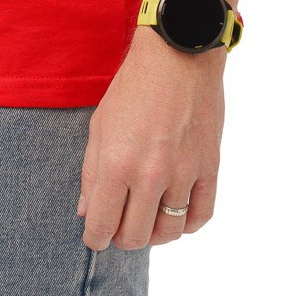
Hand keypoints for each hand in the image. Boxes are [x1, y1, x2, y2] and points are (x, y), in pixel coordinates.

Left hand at [76, 30, 224, 250]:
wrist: (179, 56)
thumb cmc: (133, 87)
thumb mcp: (100, 125)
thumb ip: (91, 173)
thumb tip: (86, 211)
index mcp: (117, 164)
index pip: (101, 226)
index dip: (95, 239)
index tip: (95, 236)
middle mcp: (150, 175)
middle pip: (135, 237)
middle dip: (121, 238)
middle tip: (118, 226)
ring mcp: (184, 174)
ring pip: (169, 233)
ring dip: (153, 234)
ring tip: (146, 220)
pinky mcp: (209, 168)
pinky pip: (200, 216)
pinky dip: (186, 224)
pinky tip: (175, 213)